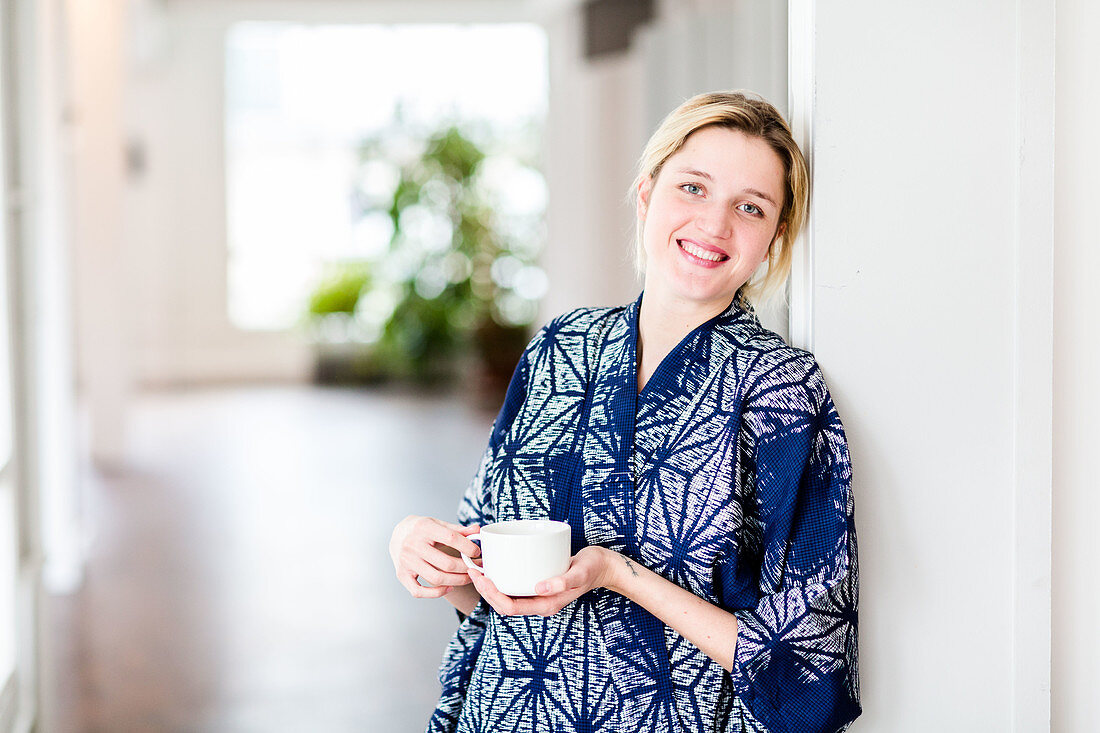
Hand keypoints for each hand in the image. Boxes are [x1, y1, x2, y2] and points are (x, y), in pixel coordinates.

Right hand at [390, 515, 481, 598]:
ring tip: (468, 578)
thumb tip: (477, 529)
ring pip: (436, 578)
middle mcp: (413, 544)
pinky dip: (436, 593)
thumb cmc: (421, 529)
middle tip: (476, 568)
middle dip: (466, 568)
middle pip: (446, 563)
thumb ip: (458, 529)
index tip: (477, 552)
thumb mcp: (438, 523)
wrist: (398, 534)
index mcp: (424, 528)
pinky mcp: (401, 575)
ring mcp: (406, 561)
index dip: (468, 547)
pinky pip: (419, 591)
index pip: (451, 538)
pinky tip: (449, 587)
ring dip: (457, 581)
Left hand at [468, 546, 618, 616]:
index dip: (492, 595)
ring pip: (507, 595)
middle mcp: (539, 602)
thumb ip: (562, 582)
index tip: (481, 578)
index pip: (510, 607)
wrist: (603, 566)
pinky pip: (515, 586)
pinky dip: (502, 577)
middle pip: (504, 603)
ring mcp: (538, 594)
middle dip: (485, 590)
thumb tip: (539, 588)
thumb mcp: (580, 573)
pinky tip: (495, 565)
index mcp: (546, 605)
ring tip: (478, 568)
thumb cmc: (592, 568)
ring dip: (490, 585)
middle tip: (473, 570)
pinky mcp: (538, 584)